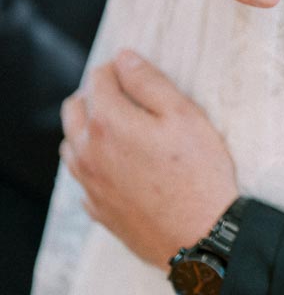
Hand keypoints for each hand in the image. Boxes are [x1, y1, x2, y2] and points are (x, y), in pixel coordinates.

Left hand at [61, 51, 239, 269]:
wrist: (201, 236)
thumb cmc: (199, 173)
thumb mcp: (184, 115)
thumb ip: (149, 82)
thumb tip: (124, 58)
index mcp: (108, 123)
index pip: (98, 79)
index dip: (118, 69)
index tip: (135, 72)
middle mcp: (88, 152)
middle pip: (73, 109)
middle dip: (95, 95)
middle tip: (126, 98)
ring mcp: (89, 184)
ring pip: (71, 144)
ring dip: (88, 130)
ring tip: (121, 131)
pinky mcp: (98, 209)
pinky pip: (83, 178)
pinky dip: (94, 164)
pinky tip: (122, 167)